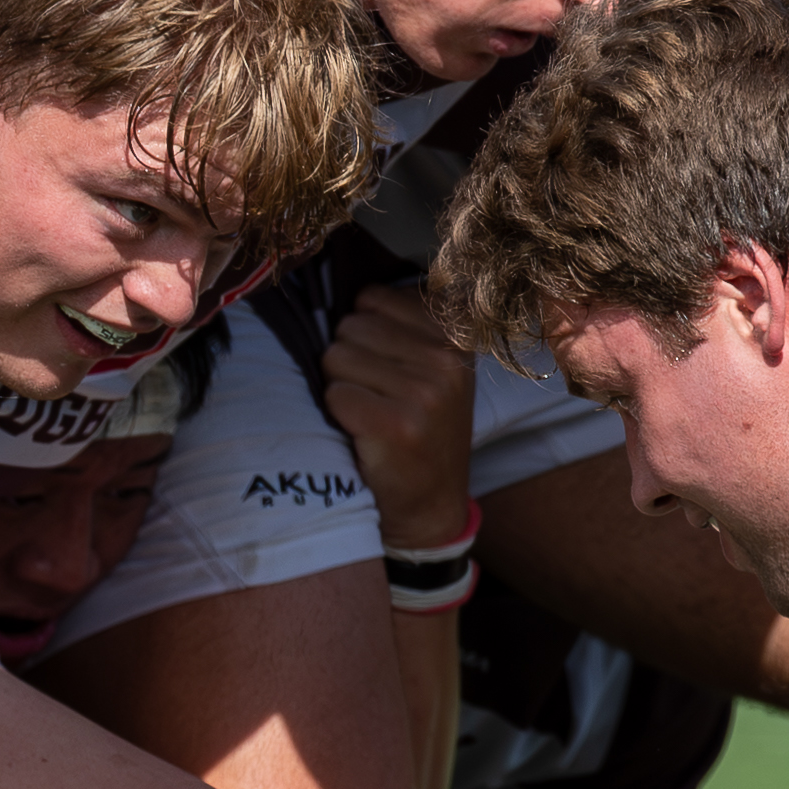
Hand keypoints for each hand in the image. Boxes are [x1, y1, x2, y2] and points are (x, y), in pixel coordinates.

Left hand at [317, 284, 476, 546]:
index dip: (361, 332)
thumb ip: (399, 324)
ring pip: (337, 357)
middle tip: (373, 396)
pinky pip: (336, 395)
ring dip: (340, 387)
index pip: (372, 297)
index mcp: (452, 335)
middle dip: (347, 360)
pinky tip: (363, 432)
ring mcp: (427, 390)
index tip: (381, 366)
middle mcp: (446, 358)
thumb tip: (340, 282)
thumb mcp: (428, 369)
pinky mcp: (401, 423)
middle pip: (349, 326)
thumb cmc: (417, 431)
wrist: (429, 505)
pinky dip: (338, 415)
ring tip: (369, 413)